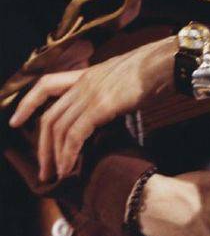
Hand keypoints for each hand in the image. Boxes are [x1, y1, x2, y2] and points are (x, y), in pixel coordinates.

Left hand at [9, 36, 175, 180]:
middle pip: (49, 117)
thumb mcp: (127, 78)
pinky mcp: (100, 107)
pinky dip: (69, 153)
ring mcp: (90, 94)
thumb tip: (115, 109)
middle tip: (44, 169)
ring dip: (54, 156)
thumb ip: (113, 92)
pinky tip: (71, 167)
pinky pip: (74, 135)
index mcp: (89, 74)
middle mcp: (84, 83)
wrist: (167, 62)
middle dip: (42, 146)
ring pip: (58, 128)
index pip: (47, 84)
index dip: (28, 103)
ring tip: (57, 174)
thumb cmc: (156, 69)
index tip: (15, 120)